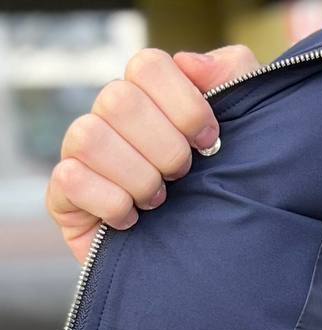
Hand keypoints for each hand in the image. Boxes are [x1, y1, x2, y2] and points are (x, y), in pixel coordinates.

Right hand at [46, 44, 260, 263]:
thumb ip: (233, 75)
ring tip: (159, 202)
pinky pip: (71, 179)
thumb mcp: (246, 129)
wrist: (206, 265)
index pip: (148, 66)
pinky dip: (110, 202)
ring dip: (138, 176)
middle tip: (183, 176)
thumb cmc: (223, 192)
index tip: (210, 141)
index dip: (184, 103)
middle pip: (118, 100)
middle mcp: (109, 119)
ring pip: (91, 136)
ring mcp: (82, 155)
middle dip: (164, 147)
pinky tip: (132, 221)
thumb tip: (191, 63)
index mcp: (149, 97)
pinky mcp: (65, 196)